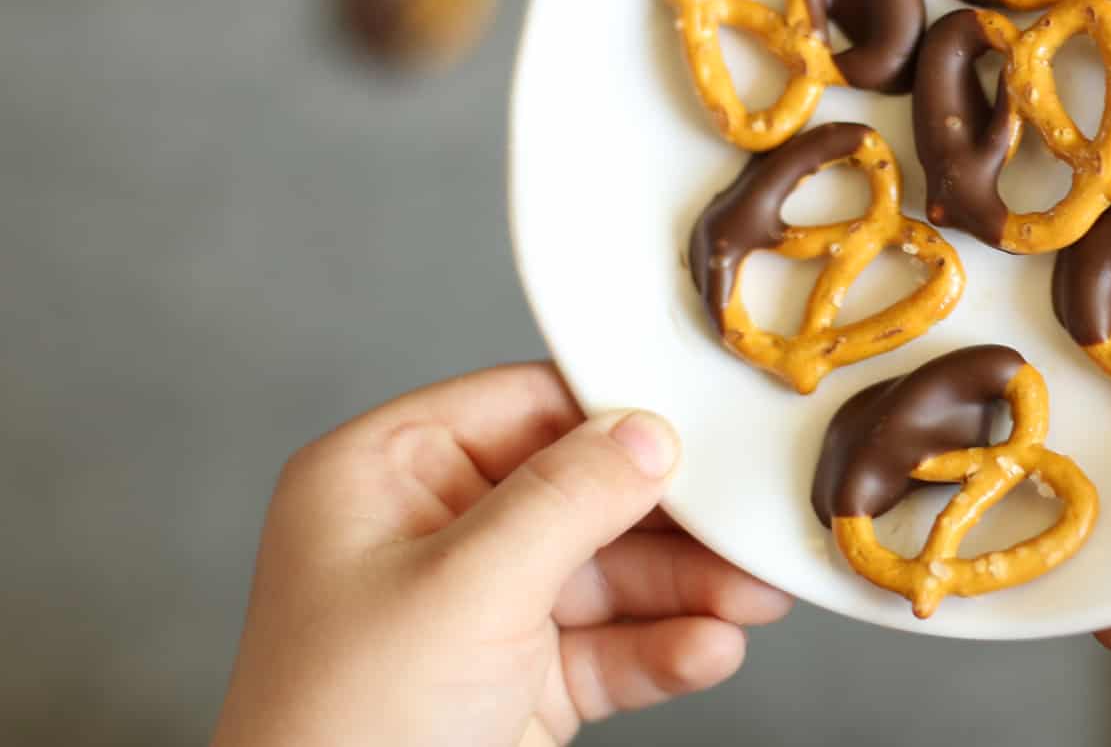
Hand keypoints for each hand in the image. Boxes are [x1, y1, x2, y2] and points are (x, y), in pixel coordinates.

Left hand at [212, 362, 791, 746]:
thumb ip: (566, 500)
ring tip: (757, 596)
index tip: (706, 417)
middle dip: (673, 520)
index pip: (522, 406)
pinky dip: (664, 649)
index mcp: (383, 477)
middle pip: (582, 493)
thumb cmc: (343, 726)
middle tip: (751, 522)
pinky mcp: (517, 684)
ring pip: (608, 576)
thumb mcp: (464, 589)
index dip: (614, 412)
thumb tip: (648, 432)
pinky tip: (713, 649)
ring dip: (688, 588)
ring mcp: (477, 613)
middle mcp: (431, 533)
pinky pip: (608, 649)